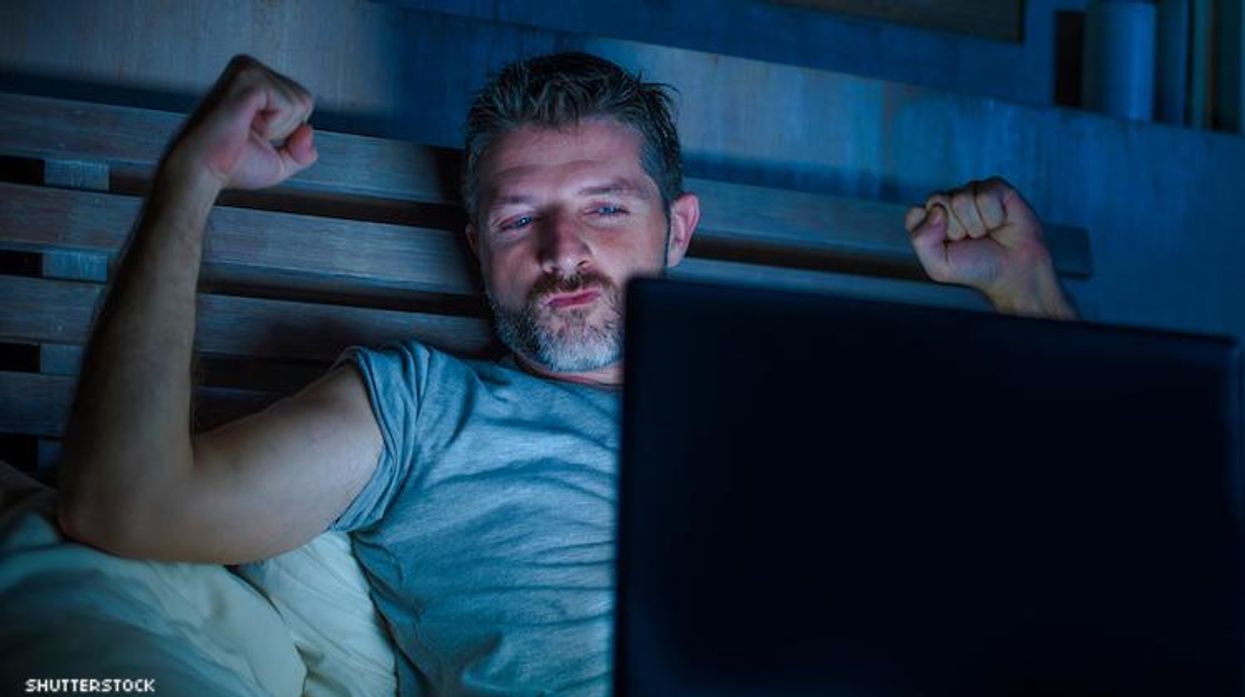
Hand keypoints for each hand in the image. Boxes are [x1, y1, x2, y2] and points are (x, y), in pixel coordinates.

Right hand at [161, 55, 317, 191]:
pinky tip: (245, 124)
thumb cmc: (230, 164)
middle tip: (248, 133)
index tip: (254, 135)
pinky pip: (288, 104)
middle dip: (285, 129)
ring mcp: (248, 69)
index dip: (288, 131)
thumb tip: (309, 131)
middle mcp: (250, 68)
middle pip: (305, 100)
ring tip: (245, 129)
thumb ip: (302, 150)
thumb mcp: (279, 160)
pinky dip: (273, 125)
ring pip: (300, 102)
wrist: (200, 171)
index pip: (302, 101)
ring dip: (277, 128)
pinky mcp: (248, 78)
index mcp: (256, 80)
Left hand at [904, 177, 1075, 318]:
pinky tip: (1000, 223)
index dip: (931, 233)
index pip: (915, 213)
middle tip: (970, 240)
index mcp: (929, 220)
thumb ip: (921, 240)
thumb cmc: (976, 268)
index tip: (949, 246)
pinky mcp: (995, 187)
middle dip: (955, 227)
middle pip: (936, 201)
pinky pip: (985, 195)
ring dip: (976, 224)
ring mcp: (971, 192)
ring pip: (961, 198)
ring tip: (986, 233)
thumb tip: (936, 210)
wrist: (1014, 271)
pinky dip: (994, 216)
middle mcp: (948, 203)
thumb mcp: (938, 266)